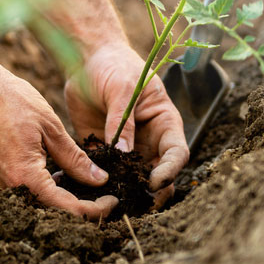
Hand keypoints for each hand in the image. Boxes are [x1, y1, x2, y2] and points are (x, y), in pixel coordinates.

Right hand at [0, 65, 118, 218]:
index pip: (68, 210)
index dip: (96, 210)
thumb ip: (75, 159)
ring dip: (57, 199)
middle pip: (49, 214)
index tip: (113, 200)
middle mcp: (4, 190)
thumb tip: (99, 180)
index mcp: (25, 178)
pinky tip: (49, 171)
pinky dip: (36, 190)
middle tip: (99, 193)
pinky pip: (15, 195)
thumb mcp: (50, 126)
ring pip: (32, 206)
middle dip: (79, 207)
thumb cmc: (8, 99)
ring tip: (74, 178)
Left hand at [65, 42, 189, 206]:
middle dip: (151, 192)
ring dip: (125, 192)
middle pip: (158, 174)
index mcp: (164, 123)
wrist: (87, 60)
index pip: (177, 153)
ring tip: (112, 203)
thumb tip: (124, 155)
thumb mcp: (122, 89)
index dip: (170, 171)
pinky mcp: (104, 151)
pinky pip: (106, 173)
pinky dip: (99, 184)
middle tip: (135, 203)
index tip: (154, 182)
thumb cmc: (114, 66)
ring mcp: (128, 149)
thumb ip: (122, 121)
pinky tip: (87, 192)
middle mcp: (149, 141)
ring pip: (133, 180)